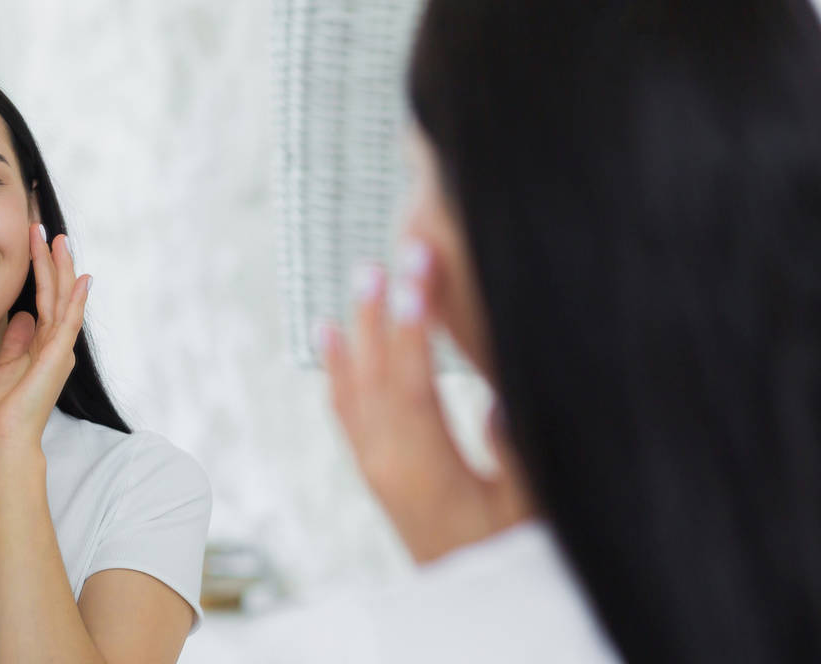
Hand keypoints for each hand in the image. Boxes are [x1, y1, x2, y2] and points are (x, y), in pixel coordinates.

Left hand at [0, 224, 90, 451]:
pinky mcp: (57, 358)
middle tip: (45, 229)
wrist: (6, 439)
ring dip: (62, 269)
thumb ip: (16, 339)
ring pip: (63, 300)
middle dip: (51, 259)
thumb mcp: (5, 363)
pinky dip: (75, 300)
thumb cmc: (2, 409)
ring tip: (59, 239)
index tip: (33, 241)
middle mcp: (56, 343)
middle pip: (56, 292)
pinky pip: (68, 323)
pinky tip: (81, 279)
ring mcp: (59, 350)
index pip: (43, 297)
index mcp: (43, 344)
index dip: (39, 269)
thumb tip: (21, 315)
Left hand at [320, 240, 533, 562]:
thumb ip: (514, 456)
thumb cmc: (509, 555)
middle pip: (378, 374)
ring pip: (356, 385)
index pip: (414, 384)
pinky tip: (330, 334)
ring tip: (363, 276)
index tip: (419, 276)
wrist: (473, 601)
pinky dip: (337, 367)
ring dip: (360, 329)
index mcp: (424, 470)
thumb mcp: (528, 511)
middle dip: (384, 311)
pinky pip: (346, 407)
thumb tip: (498, 399)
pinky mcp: (375, 468)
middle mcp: (387, 463)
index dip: (417, 329)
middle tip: (391, 256)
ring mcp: (374, 465)